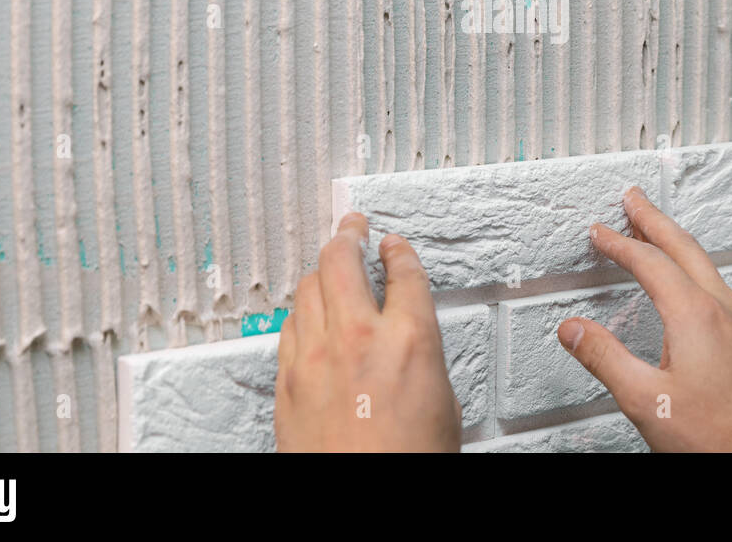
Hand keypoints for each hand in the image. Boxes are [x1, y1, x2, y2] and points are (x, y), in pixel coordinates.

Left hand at [274, 212, 461, 451]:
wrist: (364, 507)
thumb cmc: (408, 463)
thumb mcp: (443, 404)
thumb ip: (422, 357)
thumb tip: (410, 341)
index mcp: (409, 339)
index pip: (403, 271)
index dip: (399, 250)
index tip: (394, 244)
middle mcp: (358, 337)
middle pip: (343, 258)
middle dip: (349, 233)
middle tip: (353, 225)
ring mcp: (315, 357)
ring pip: (309, 286)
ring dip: (323, 268)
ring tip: (331, 260)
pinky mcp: (287, 380)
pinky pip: (289, 326)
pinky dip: (303, 310)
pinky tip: (310, 311)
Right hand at [558, 187, 731, 451]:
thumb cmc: (720, 438)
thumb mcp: (645, 400)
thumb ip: (604, 359)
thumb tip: (573, 330)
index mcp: (695, 314)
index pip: (649, 262)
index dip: (619, 243)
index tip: (600, 231)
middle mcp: (723, 309)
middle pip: (683, 247)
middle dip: (653, 219)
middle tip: (632, 199)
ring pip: (704, 263)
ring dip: (674, 241)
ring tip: (653, 232)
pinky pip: (716, 284)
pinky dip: (691, 267)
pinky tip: (687, 280)